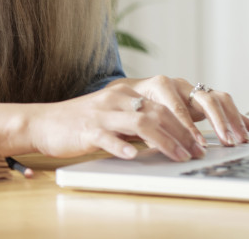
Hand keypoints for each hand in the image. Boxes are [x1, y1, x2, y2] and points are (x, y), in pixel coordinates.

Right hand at [24, 81, 208, 161]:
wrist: (45, 122)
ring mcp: (102, 112)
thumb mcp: (115, 116)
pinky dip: (122, 147)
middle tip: (199, 151)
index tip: (203, 139)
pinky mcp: (86, 128)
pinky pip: (108, 136)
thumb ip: (140, 121)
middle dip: (183, 132)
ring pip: (139, 121)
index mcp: (126, 92)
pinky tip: (133, 157)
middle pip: (158, 110)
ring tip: (180, 156)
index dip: (187, 120)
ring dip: (165, 140)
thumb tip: (173, 135)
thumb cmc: (83, 122)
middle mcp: (117, 97)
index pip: (164, 101)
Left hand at [115, 76, 248, 146]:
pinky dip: (237, 116)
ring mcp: (193, 90)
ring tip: (241, 139)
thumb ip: (146, 128)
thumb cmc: (134, 105)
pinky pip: (223, 104)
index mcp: (160, 86)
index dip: (189, 127)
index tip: (199, 144)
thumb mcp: (136, 114)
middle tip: (228, 141)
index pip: (178, 107)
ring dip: (232, 119)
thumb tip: (154, 144)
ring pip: (218, 98)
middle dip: (218, 121)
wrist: (132, 90)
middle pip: (205, 98)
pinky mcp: (202, 98)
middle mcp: (179, 84)